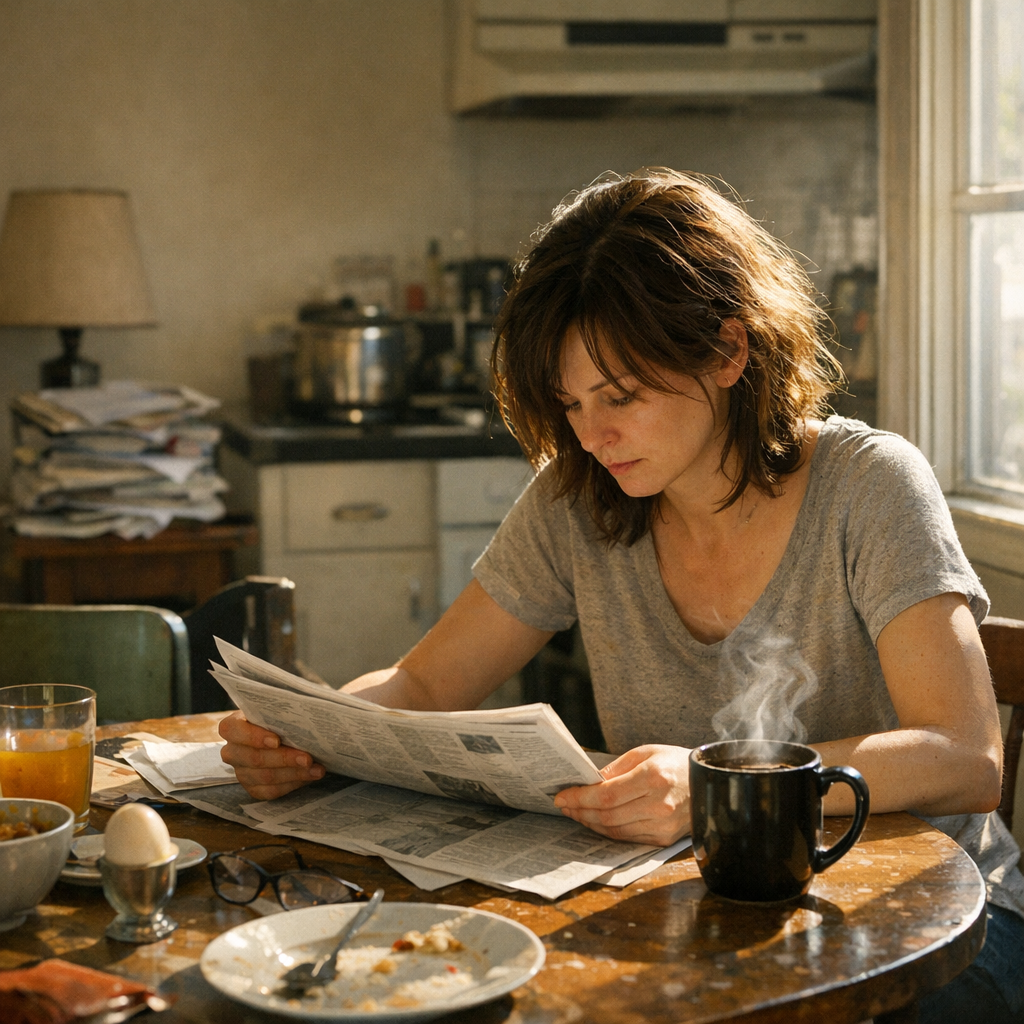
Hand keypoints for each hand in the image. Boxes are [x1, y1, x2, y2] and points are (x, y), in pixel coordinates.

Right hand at [218, 711, 324, 800]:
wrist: (283, 734)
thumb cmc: (279, 718)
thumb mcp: (276, 710)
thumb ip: (281, 711)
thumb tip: (305, 714)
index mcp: (232, 726)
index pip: (233, 730)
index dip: (254, 737)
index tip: (277, 740)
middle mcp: (232, 751)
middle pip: (253, 758)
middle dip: (284, 758)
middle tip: (308, 758)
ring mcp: (241, 772)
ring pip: (265, 776)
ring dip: (294, 773)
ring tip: (316, 769)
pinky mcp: (253, 787)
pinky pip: (271, 791)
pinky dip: (293, 784)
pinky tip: (309, 776)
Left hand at [553, 744, 691, 846]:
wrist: (709, 783)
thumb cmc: (676, 763)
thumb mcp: (647, 752)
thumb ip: (617, 767)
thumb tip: (591, 781)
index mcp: (653, 777)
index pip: (607, 794)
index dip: (580, 797)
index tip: (562, 796)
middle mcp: (658, 804)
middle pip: (607, 815)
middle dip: (581, 811)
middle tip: (565, 806)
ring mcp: (662, 825)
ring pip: (615, 830)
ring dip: (591, 823)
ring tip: (576, 813)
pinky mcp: (664, 839)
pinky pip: (628, 838)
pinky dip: (608, 831)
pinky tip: (597, 822)